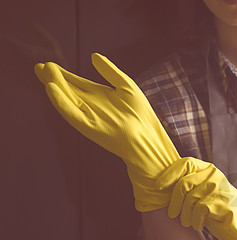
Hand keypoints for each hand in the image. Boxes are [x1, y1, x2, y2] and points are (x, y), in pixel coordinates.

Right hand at [34, 54, 180, 210]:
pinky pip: (71, 113)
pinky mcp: (88, 126)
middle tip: (40, 66)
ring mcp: (88, 116)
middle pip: (68, 90)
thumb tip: (94, 55)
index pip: (76, 83)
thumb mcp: (126, 86)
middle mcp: (91, 106)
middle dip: (54, 78)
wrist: (147, 138)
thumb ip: (110, 71)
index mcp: (99, 96)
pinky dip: (61, 102)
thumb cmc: (140, 114)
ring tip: (45, 72)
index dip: (63, 74)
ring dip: (55, 85)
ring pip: (67, 98)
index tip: (49, 64)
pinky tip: (52, 89)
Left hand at [156, 157, 236, 239]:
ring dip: (185, 214)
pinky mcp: (223, 204)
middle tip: (172, 214)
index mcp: (208, 170)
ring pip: (190, 198)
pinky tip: (198, 225)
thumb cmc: (218, 212)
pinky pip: (199, 209)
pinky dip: (195, 220)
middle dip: (174, 200)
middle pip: (184, 182)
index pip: (184, 163)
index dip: (169, 175)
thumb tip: (163, 182)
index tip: (158, 187)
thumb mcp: (202, 194)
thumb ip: (189, 185)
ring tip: (187, 222)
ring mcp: (220, 189)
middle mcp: (215, 176)